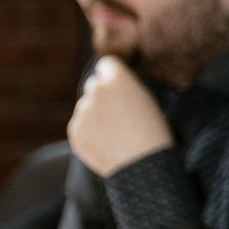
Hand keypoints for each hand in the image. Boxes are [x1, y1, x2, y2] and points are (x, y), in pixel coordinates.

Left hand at [68, 56, 171, 176]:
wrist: (143, 165)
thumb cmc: (154, 132)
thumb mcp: (147, 99)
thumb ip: (126, 87)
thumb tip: (111, 86)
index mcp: (116, 78)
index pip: (106, 64)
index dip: (114, 76)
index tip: (121, 88)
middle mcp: (95, 90)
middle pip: (94, 85)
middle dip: (103, 95)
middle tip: (119, 113)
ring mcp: (82, 111)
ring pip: (86, 106)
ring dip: (96, 114)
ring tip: (115, 133)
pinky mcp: (75, 131)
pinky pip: (81, 125)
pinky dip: (90, 132)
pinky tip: (107, 142)